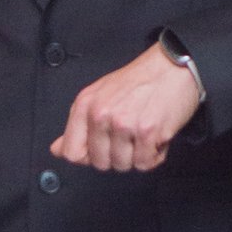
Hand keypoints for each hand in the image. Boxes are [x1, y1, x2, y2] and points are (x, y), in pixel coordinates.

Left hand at [52, 43, 201, 172]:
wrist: (173, 67)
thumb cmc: (139, 81)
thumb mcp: (99, 96)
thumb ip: (78, 125)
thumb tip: (57, 150)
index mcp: (85, 105)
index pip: (71, 152)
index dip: (88, 156)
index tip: (102, 147)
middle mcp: (101, 114)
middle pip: (100, 163)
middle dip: (117, 155)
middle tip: (130, 136)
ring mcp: (124, 124)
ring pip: (124, 165)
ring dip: (138, 155)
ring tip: (144, 133)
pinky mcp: (148, 132)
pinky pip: (146, 164)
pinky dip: (155, 155)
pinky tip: (157, 135)